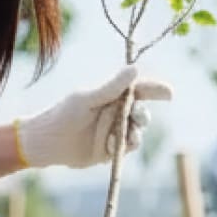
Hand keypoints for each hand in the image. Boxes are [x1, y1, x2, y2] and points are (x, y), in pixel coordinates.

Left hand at [16, 66, 172, 168]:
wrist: (46, 144)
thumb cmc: (63, 115)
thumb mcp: (87, 99)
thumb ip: (112, 87)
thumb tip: (135, 68)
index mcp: (112, 95)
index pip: (140, 89)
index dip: (156, 90)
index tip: (170, 94)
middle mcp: (117, 112)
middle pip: (143, 111)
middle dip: (143, 115)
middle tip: (137, 118)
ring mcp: (116, 130)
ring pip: (139, 131)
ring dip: (134, 133)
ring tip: (124, 137)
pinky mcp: (113, 148)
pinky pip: (129, 147)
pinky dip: (123, 146)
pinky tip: (109, 146)